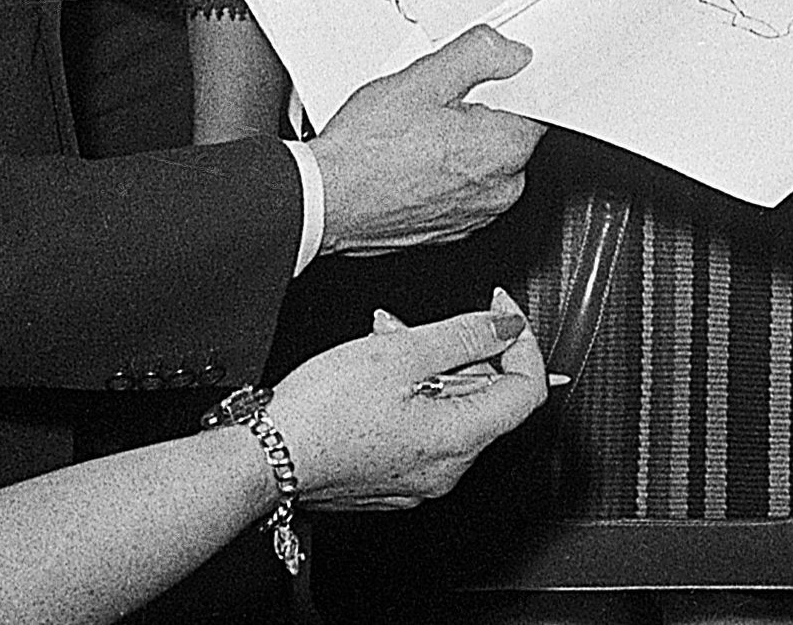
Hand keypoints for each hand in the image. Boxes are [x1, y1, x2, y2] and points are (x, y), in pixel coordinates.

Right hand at [265, 303, 549, 509]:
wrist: (264, 458)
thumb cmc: (322, 413)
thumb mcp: (402, 352)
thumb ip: (465, 335)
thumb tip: (507, 326)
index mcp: (460, 440)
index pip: (528, 390)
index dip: (521, 341)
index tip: (501, 311)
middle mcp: (447, 469)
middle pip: (484, 398)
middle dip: (461, 350)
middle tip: (419, 324)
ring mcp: (418, 480)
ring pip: (448, 410)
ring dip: (429, 368)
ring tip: (383, 341)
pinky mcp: (391, 480)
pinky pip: (421, 430)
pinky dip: (409, 395)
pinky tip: (374, 375)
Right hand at [308, 27, 542, 253]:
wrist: (324, 199)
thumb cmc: (364, 151)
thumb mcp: (422, 79)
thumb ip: (477, 55)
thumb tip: (512, 53)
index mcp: (502, 150)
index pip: (536, 107)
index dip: (507, 87)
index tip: (482, 80)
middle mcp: (497, 191)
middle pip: (509, 136)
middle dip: (480, 115)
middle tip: (435, 106)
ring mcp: (474, 215)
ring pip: (484, 165)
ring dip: (461, 146)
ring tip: (416, 135)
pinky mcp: (450, 229)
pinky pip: (462, 190)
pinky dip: (444, 174)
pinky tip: (411, 159)